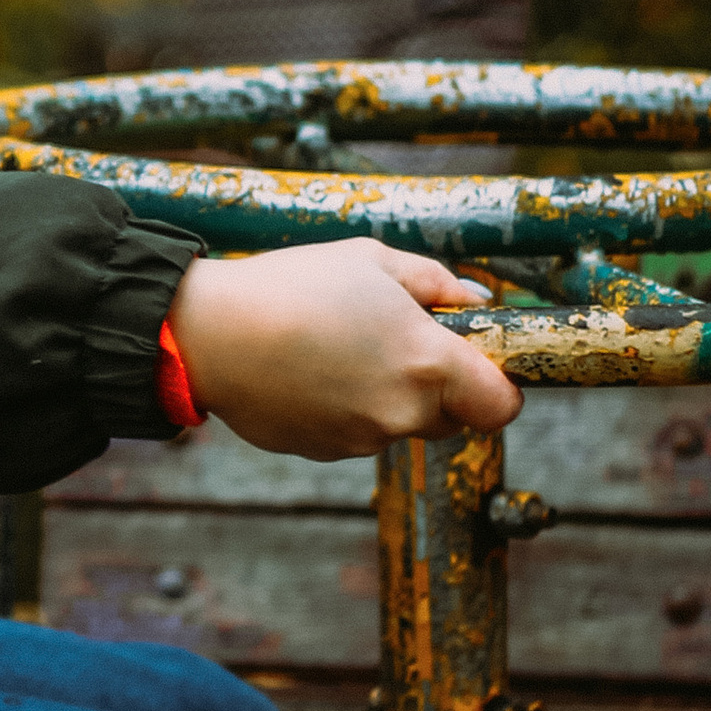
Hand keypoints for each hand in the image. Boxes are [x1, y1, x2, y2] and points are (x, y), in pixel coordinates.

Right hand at [167, 240, 521, 460]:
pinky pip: (353, 433)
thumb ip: (437, 283)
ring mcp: (361, 439)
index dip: (497, 385)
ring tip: (334, 347)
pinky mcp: (323, 451)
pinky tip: (306, 370)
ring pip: (398, 423)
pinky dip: (342, 408)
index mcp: (427, 363)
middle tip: (393, 341)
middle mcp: (401, 412)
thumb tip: (476, 302)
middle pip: (451, 418)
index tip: (474, 361)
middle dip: (437, 387)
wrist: (208, 333)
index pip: (502, 405)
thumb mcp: (373, 260)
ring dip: (384, 395)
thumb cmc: (293, 286)